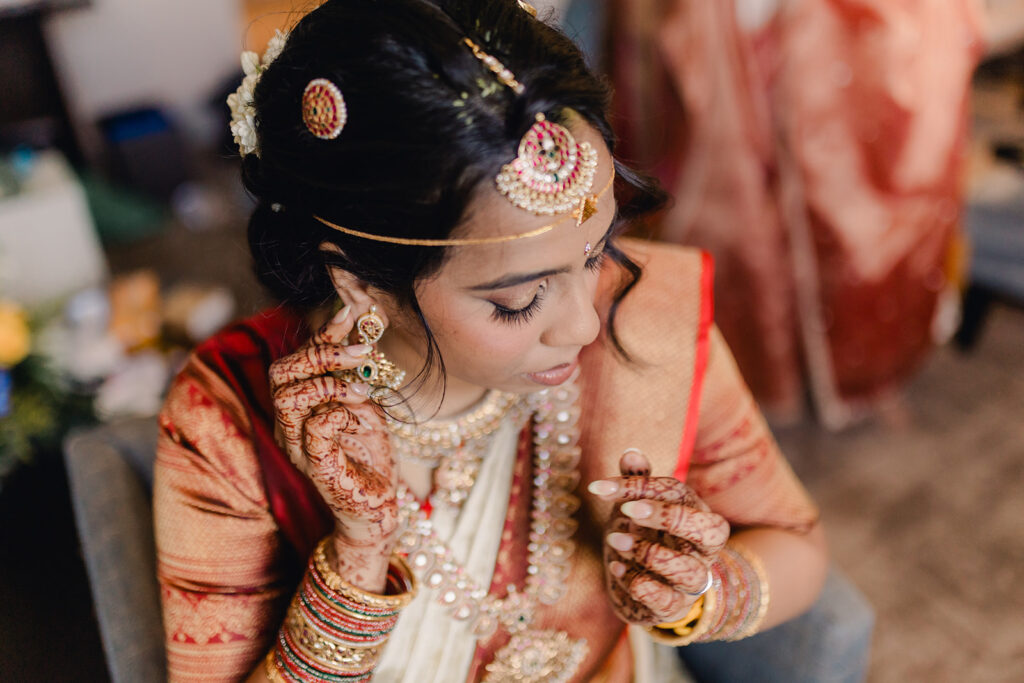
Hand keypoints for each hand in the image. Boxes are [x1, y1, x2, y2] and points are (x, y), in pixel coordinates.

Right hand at [269, 306, 398, 561]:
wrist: (375, 506)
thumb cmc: (367, 456)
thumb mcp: (363, 405)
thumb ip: (354, 374)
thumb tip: (359, 329)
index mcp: (298, 408)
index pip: (294, 361)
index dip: (319, 334)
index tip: (350, 314)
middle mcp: (290, 426)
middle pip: (280, 374)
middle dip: (320, 353)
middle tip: (360, 352)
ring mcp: (299, 447)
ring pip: (290, 398)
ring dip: (331, 383)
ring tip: (363, 390)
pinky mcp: (317, 468)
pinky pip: (316, 428)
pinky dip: (340, 413)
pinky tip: (359, 418)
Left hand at [590, 449, 729, 625]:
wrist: (643, 587)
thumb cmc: (645, 537)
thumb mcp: (637, 506)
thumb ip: (637, 481)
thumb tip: (631, 452)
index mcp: (696, 516)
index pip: (679, 494)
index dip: (641, 487)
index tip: (601, 488)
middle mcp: (702, 549)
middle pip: (712, 531)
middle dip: (668, 517)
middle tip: (627, 511)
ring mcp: (692, 580)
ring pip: (690, 571)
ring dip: (649, 553)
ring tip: (616, 540)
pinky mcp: (675, 607)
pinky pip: (668, 602)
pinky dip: (640, 584)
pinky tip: (616, 567)